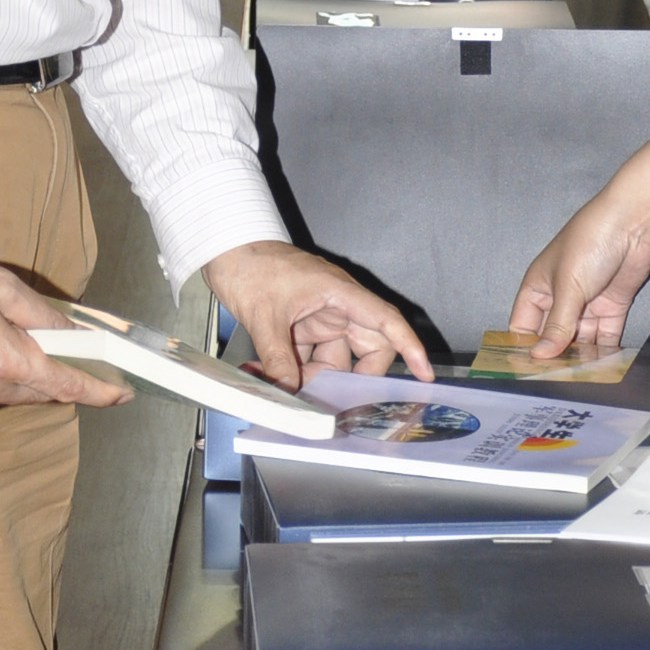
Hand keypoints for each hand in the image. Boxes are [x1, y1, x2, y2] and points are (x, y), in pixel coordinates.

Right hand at [0, 253, 133, 419]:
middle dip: (52, 374)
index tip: (120, 392)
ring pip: (6, 396)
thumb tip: (76, 337)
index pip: (65, 384)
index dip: (99, 390)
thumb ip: (44, 317)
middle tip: (60, 352)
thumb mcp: (1, 286)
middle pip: (38, 392)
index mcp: (3, 358)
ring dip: (15, 377)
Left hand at [203, 240, 433, 388]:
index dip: (409, 347)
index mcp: (340, 293)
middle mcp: (337, 306)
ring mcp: (319, 317)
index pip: (386, 322)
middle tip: (334, 400)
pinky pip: (310, 355)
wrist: (225, 248)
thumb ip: (278, 357)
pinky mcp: (301, 325)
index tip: (423, 374)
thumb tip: (289, 391)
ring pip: (335, 358)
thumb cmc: (251, 264)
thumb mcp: (264, 315)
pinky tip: (273, 377)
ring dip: (315, 377)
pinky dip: (296, 369)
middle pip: (366, 348)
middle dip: (353, 376)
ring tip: (286, 387)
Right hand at [506, 191, 649, 363]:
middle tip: (554, 382)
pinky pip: (604, 336)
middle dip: (553, 356)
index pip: (523, 327)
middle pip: (552, 337)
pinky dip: (603, 351)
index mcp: (538, 288)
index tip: (527, 372)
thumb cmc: (589, 242)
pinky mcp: (610, 308)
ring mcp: (586, 305)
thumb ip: (557, 325)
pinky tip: (601, 367)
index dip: (524, 348)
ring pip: (578, 340)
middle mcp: (559, 299)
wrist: (633, 225)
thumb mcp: (567, 287)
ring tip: (578, 380)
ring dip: (579, 357)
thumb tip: (541, 356)